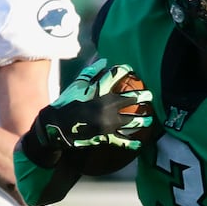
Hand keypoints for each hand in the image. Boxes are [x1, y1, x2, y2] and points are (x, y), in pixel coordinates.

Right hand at [32, 60, 152, 151]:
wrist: (57, 126)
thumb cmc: (67, 104)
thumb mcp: (76, 86)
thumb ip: (91, 73)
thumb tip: (104, 62)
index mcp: (99, 92)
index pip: (115, 76)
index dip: (124, 70)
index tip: (131, 69)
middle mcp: (107, 106)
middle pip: (129, 98)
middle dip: (142, 96)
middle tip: (149, 96)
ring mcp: (108, 122)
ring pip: (130, 120)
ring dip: (142, 119)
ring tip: (150, 118)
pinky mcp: (106, 136)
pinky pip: (121, 141)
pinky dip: (131, 143)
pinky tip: (140, 143)